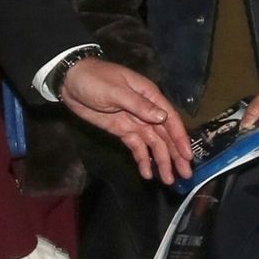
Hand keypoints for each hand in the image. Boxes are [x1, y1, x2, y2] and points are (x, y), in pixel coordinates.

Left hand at [61, 57, 192, 182]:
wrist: (70, 81)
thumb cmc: (95, 79)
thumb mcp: (116, 91)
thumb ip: (139, 105)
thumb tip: (163, 117)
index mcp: (149, 96)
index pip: (170, 119)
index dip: (180, 138)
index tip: (188, 156)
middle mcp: (146, 110)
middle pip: (165, 135)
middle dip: (175, 154)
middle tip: (185, 174)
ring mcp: (134, 121)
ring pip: (153, 144)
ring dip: (161, 161)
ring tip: (168, 180)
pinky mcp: (122, 130)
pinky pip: (136, 146)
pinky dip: (142, 159)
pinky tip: (147, 174)